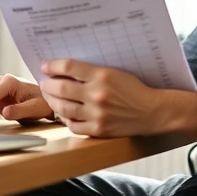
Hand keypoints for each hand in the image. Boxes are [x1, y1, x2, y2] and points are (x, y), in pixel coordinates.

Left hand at [39, 60, 196, 138]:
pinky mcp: (99, 129)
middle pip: (61, 88)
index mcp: (102, 75)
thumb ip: (92, 71)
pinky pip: (73, 126)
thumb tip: (66, 69)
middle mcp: (97, 94)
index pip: (69, 67)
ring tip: (50, 96)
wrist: (153, 111)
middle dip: (48, 84)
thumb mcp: (115, 72)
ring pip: (63, 108)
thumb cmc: (135, 89)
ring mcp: (97, 114)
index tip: (46, 66)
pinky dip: (65, 119)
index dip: (53, 66)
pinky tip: (64, 113)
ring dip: (52, 101)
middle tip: (44, 82)